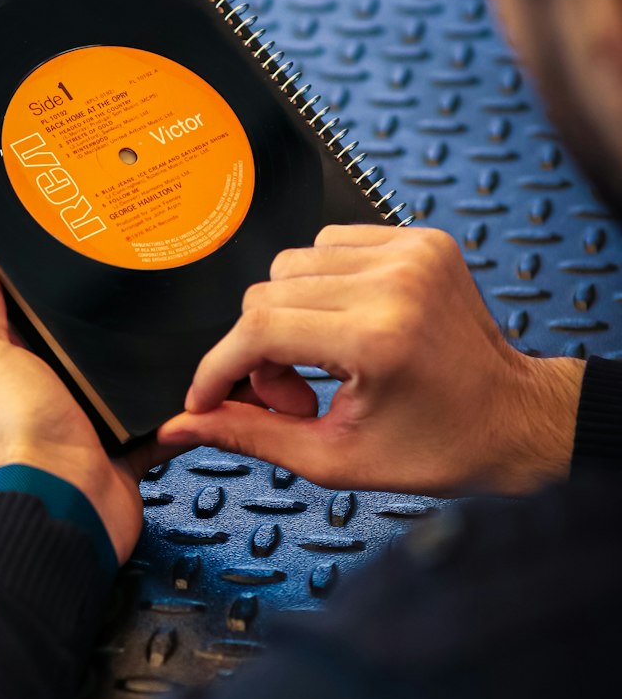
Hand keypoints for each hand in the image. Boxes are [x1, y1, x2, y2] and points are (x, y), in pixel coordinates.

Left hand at [0, 246, 156, 563]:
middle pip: (83, 338)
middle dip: (108, 316)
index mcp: (11, 361)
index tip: (75, 243)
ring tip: (169, 321)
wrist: (71, 498)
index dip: (45, 280)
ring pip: (124, 374)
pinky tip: (189, 382)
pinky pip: (157, 418)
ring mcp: (88, 416)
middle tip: (136, 274)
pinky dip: (174, 406)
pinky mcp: (125, 442)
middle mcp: (48, 388)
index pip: (29, 309)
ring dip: (143, 358)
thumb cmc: (22, 434)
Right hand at [157, 226, 584, 495]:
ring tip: (321, 367)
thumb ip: (251, 435)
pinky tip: (346, 331)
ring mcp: (411, 253)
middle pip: (266, 294)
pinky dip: (322, 288)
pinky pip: (333, 245)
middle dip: (259, 352)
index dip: (219, 368)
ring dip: (288, 316)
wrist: (516, 420)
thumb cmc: (440, 447)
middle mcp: (394, 282)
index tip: (205, 399)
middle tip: (292, 399)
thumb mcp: (336, 459)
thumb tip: (182, 425)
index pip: (259, 329)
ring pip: (292, 265)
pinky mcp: (422, 239)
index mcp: (377, 337)